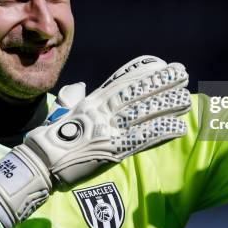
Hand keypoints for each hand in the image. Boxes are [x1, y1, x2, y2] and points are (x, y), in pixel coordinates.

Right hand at [26, 55, 190, 183]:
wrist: (40, 163)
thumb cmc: (49, 139)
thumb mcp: (64, 111)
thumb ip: (75, 97)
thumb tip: (81, 87)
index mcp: (92, 101)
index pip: (121, 81)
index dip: (143, 71)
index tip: (162, 64)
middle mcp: (101, 111)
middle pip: (137, 93)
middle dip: (161, 82)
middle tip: (183, 73)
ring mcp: (108, 130)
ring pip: (143, 113)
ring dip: (167, 105)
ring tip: (187, 98)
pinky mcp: (113, 151)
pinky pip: (142, 139)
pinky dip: (161, 132)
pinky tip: (179, 127)